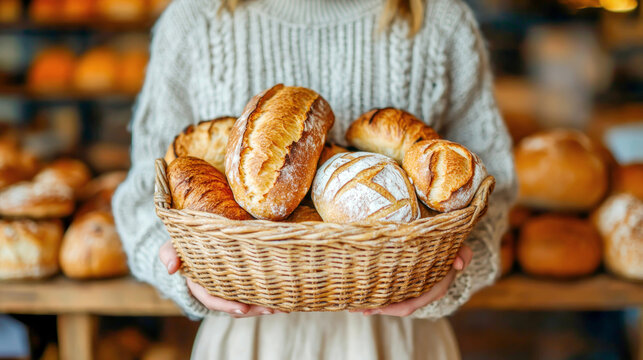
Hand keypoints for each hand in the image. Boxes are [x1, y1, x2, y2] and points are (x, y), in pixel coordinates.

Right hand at [159, 241, 280, 317]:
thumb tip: (171, 268)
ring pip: (249, 302)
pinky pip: (255, 293)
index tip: (243, 307)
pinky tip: (285, 296)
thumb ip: (169, 254)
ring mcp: (231, 288)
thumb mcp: (171, 246)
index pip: (213, 299)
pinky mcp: (243, 282)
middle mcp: (217, 290)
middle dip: (255, 309)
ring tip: (284, 306)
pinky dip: (269, 296)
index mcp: (200, 285)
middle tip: (272, 308)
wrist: (191, 242)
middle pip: (236, 305)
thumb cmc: (182, 245)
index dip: (227, 305)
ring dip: (266, 306)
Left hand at [351, 245, 472, 316]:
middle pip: (399, 308)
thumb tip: (459, 263)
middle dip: (378, 309)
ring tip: (352, 306)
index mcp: (436, 288)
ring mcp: (416, 291)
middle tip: (355, 308)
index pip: (412, 303)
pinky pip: (394, 296)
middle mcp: (425, 293)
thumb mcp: (462, 249)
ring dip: (374, 306)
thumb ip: (464, 254)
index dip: (394, 307)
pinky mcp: (409, 286)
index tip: (376, 307)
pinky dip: (379, 299)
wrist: (453, 247)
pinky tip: (362, 299)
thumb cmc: (455, 247)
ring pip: (394, 304)